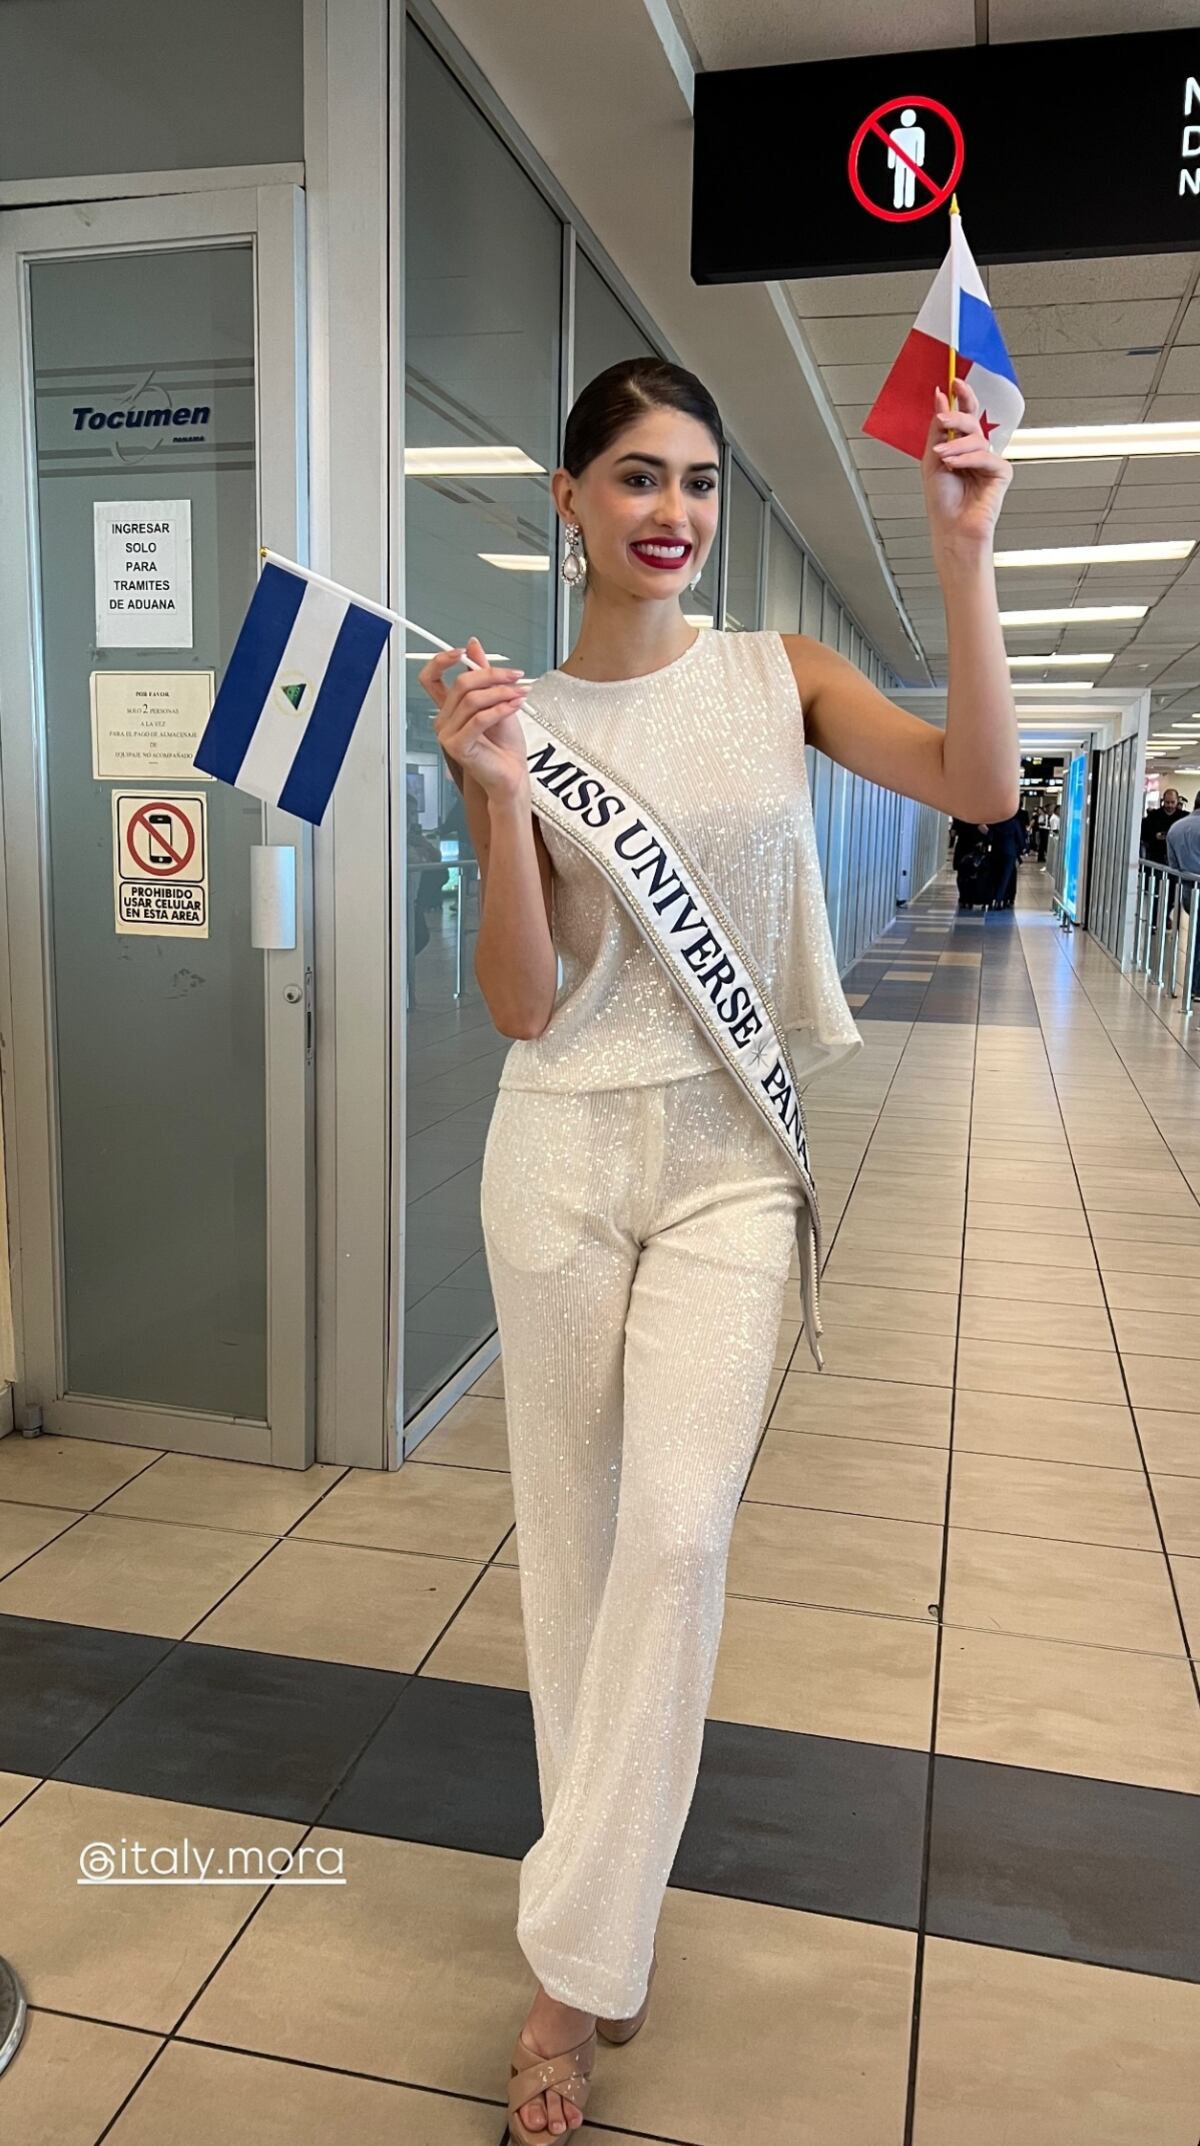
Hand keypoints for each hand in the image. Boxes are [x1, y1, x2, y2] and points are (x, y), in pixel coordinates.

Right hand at [418, 635, 530, 802]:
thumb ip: (484, 674)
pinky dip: (499, 709)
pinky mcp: (458, 747)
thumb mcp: (497, 699)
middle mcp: (444, 720)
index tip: (462, 652)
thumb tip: (473, 645)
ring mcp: (448, 734)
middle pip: (460, 685)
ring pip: (471, 700)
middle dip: (491, 676)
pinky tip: (514, 706)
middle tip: (515, 676)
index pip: (430, 679)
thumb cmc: (504, 745)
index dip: (441, 661)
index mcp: (450, 708)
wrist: (512, 774)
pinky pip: (478, 719)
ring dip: (501, 693)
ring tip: (520, 693)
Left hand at [922, 378, 1012, 556]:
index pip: (965, 415)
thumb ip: (938, 429)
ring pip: (977, 438)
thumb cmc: (942, 502)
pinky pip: (986, 456)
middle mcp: (977, 451)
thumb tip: (940, 398)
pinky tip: (955, 466)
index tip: (953, 382)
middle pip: (972, 421)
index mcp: (961, 447)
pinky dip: (968, 460)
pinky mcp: (1001, 473)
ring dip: (955, 447)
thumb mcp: (932, 459)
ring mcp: (990, 461)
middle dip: (957, 417)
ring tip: (942, 458)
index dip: (962, 397)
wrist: (951, 529)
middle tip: (942, 418)